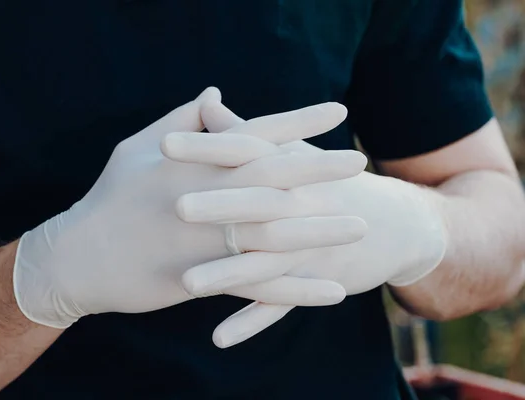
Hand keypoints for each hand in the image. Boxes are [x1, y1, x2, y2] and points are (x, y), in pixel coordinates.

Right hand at [13, 88, 368, 328]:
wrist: (78, 257)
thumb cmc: (108, 196)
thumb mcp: (137, 147)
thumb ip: (181, 120)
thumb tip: (214, 94)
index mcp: (194, 164)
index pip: (257, 135)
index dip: (298, 123)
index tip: (337, 112)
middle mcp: (207, 199)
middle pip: (276, 181)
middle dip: (321, 169)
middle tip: (360, 161)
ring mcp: (207, 241)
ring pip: (276, 235)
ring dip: (322, 230)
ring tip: (362, 224)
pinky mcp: (204, 280)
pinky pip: (260, 287)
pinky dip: (298, 290)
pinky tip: (332, 291)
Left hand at [171, 100, 447, 346]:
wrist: (390, 222)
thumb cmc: (327, 182)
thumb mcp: (291, 152)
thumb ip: (244, 131)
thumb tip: (205, 101)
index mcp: (287, 169)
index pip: (244, 152)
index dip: (205, 148)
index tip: (163, 144)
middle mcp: (298, 206)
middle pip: (256, 204)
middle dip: (218, 205)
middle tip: (175, 207)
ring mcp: (308, 247)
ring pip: (264, 262)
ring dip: (228, 274)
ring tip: (187, 285)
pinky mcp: (315, 280)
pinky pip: (281, 304)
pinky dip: (253, 321)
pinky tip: (219, 338)